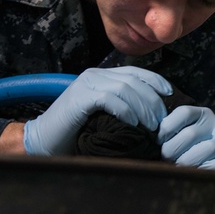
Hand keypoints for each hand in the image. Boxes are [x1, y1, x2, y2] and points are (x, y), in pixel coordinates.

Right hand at [23, 67, 171, 155]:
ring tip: (152, 125)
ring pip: (125, 88)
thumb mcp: (104, 115)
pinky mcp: (80, 97)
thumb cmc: (77, 132)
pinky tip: (134, 124)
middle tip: (162, 119)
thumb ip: (122, 106)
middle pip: (134, 80)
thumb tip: (152, 112)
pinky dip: (126, 110)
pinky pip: (110, 98)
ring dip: (143, 106)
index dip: (155, 81)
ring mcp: (86, 84)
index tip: (170, 94)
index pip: (135, 72)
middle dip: (152, 99)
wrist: (44, 141)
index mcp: (101, 76)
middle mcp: (95, 75)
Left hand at [157, 106, 214, 170]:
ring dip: (183, 163)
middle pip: (189, 135)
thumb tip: (149, 131)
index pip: (183, 113)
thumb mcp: (179, 134)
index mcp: (202, 114)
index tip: (159, 141)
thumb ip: (167, 129)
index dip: (167, 128)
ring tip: (177, 168)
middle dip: (171, 151)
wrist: (213, 169)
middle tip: (167, 160)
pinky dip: (200, 171)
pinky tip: (194, 173)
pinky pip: (214, 166)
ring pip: (200, 152)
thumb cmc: (187, 151)